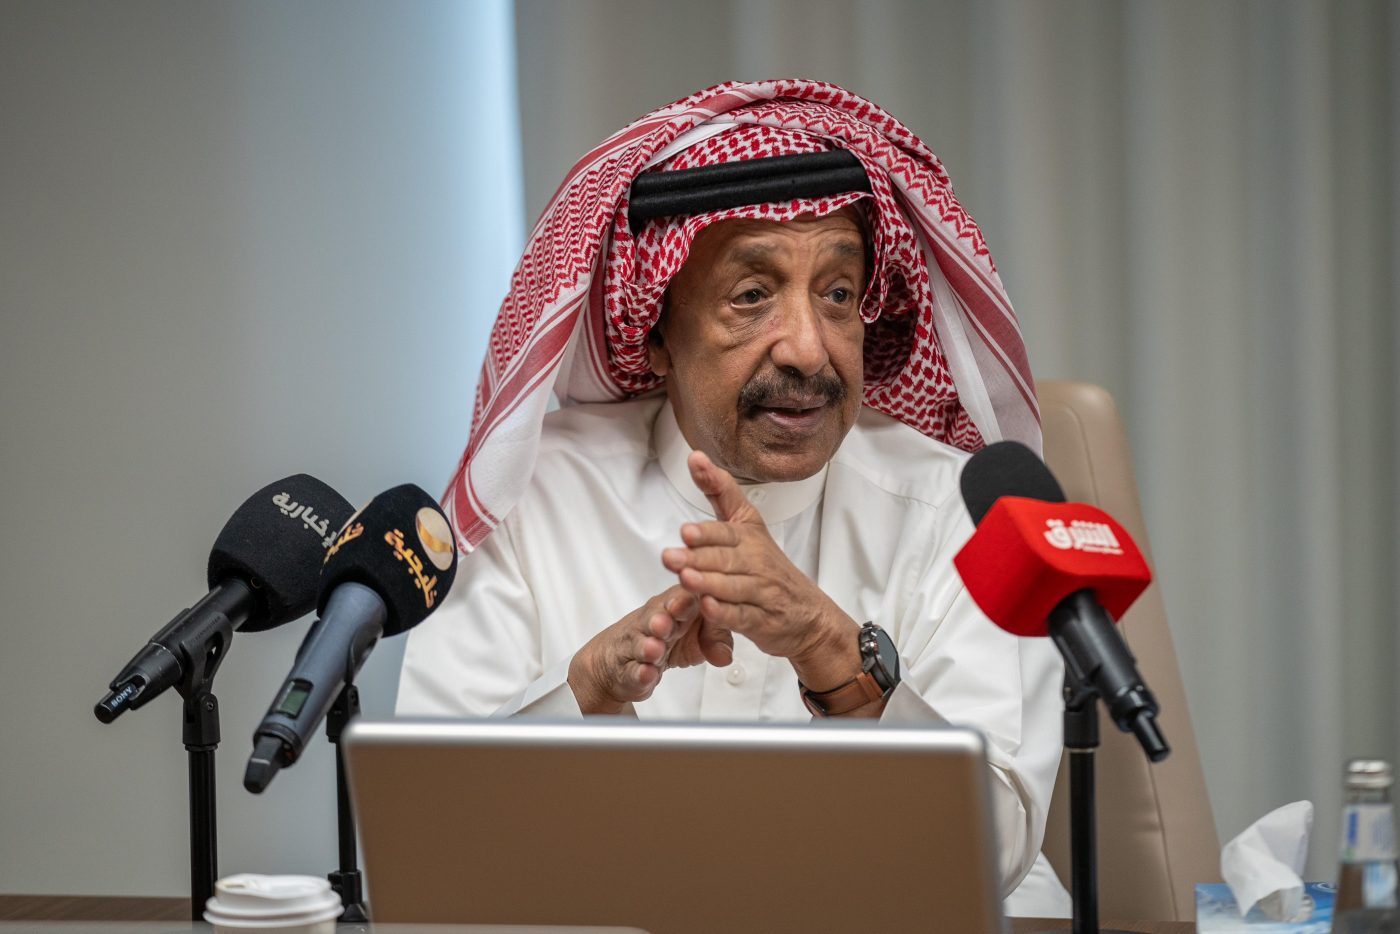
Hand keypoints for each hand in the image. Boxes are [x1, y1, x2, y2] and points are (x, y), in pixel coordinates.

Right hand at [567, 585, 732, 714]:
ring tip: (654, 648)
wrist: (621, 659)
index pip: (682, 596)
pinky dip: (640, 673)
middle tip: (665, 621)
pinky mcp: (628, 670)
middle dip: (661, 618)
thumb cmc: (668, 637)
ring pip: (641, 644)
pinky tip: (646, 674)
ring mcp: (637, 645)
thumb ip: (716, 638)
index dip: (686, 597)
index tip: (692, 597)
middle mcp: (653, 620)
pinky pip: (633, 671)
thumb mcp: (699, 635)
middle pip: (656, 617)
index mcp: (675, 605)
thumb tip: (725, 655)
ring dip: (648, 646)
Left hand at [662, 450, 862, 692]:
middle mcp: (756, 561)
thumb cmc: (768, 566)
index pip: (727, 530)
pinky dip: (725, 613)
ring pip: (733, 586)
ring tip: (686, 579)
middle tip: (671, 557)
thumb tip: (695, 456)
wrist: (808, 613)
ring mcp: (761, 592)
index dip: (707, 531)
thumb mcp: (747, 523)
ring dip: (708, 583)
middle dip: (698, 557)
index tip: (687, 530)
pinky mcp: (762, 620)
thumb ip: (719, 492)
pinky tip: (707, 608)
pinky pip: (742, 616)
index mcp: (750, 536)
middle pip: (726, 558)